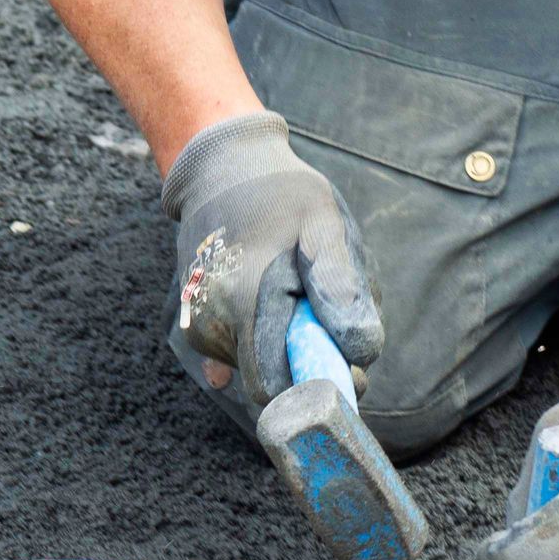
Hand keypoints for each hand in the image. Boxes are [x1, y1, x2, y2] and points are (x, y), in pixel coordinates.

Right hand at [163, 109, 380, 413]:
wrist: (221, 170)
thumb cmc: (280, 193)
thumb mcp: (323, 223)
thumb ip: (342, 287)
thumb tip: (360, 352)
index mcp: (245, 303)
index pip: (282, 389)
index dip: (322, 382)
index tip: (350, 358)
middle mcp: (213, 326)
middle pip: (276, 382)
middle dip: (311, 360)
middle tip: (329, 312)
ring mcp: (200, 330)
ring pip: (263, 367)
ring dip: (292, 344)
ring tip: (300, 288)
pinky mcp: (198, 328)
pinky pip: (246, 355)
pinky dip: (270, 338)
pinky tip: (277, 298)